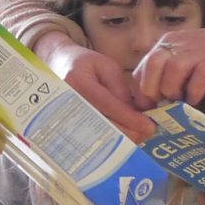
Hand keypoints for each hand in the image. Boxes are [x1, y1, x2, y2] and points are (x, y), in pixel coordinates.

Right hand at [36, 32, 154, 140]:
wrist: (56, 66)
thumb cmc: (84, 63)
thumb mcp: (106, 65)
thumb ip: (120, 87)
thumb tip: (133, 111)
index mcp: (79, 83)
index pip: (108, 105)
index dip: (130, 118)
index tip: (148, 126)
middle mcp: (69, 103)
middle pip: (103, 126)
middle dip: (129, 132)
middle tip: (148, 132)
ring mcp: (65, 117)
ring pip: (98, 137)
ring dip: (122, 138)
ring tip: (139, 133)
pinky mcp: (66, 127)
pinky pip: (91, 139)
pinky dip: (110, 140)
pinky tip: (124, 136)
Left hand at [131, 17, 204, 108]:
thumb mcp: (190, 55)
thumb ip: (171, 69)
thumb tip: (154, 98)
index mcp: (169, 43)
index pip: (142, 68)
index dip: (141, 91)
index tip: (149, 108)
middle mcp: (179, 45)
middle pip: (150, 68)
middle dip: (151, 92)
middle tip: (161, 107)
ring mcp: (197, 54)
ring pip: (170, 75)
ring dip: (173, 93)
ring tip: (181, 101)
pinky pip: (195, 83)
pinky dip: (193, 95)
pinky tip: (198, 98)